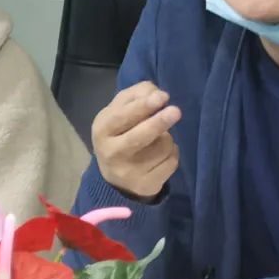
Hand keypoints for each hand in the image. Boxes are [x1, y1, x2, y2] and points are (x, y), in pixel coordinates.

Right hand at [92, 81, 181, 201]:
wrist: (114, 176)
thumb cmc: (120, 132)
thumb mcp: (119, 109)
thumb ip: (136, 95)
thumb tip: (156, 93)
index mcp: (102, 130)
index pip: (122, 117)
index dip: (143, 106)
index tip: (163, 96)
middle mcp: (112, 153)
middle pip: (139, 137)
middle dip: (159, 122)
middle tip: (176, 111)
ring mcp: (128, 173)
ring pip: (162, 147)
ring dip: (168, 138)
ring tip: (159, 138)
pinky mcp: (146, 185)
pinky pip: (171, 162)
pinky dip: (173, 152)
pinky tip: (163, 153)